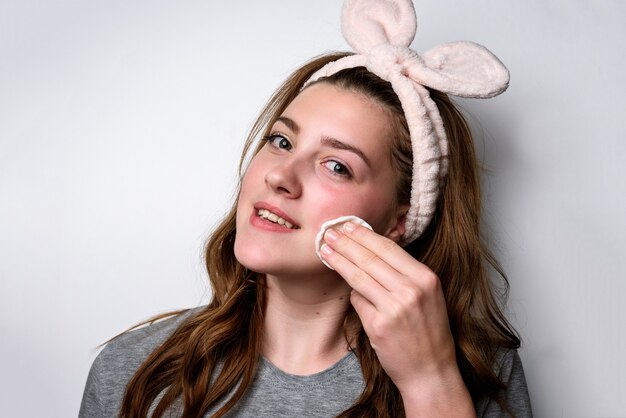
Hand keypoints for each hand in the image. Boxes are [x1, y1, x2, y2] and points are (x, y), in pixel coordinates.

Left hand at [320, 221, 473, 414]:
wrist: (431, 371)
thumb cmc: (427, 331)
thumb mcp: (427, 295)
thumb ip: (404, 273)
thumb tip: (370, 250)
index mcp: (426, 278)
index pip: (388, 248)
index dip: (364, 234)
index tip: (348, 225)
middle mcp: (412, 290)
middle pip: (370, 258)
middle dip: (346, 242)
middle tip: (329, 231)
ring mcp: (395, 308)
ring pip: (359, 276)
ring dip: (338, 260)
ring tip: (325, 250)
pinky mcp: (378, 326)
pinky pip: (357, 301)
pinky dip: (352, 294)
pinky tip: (345, 286)